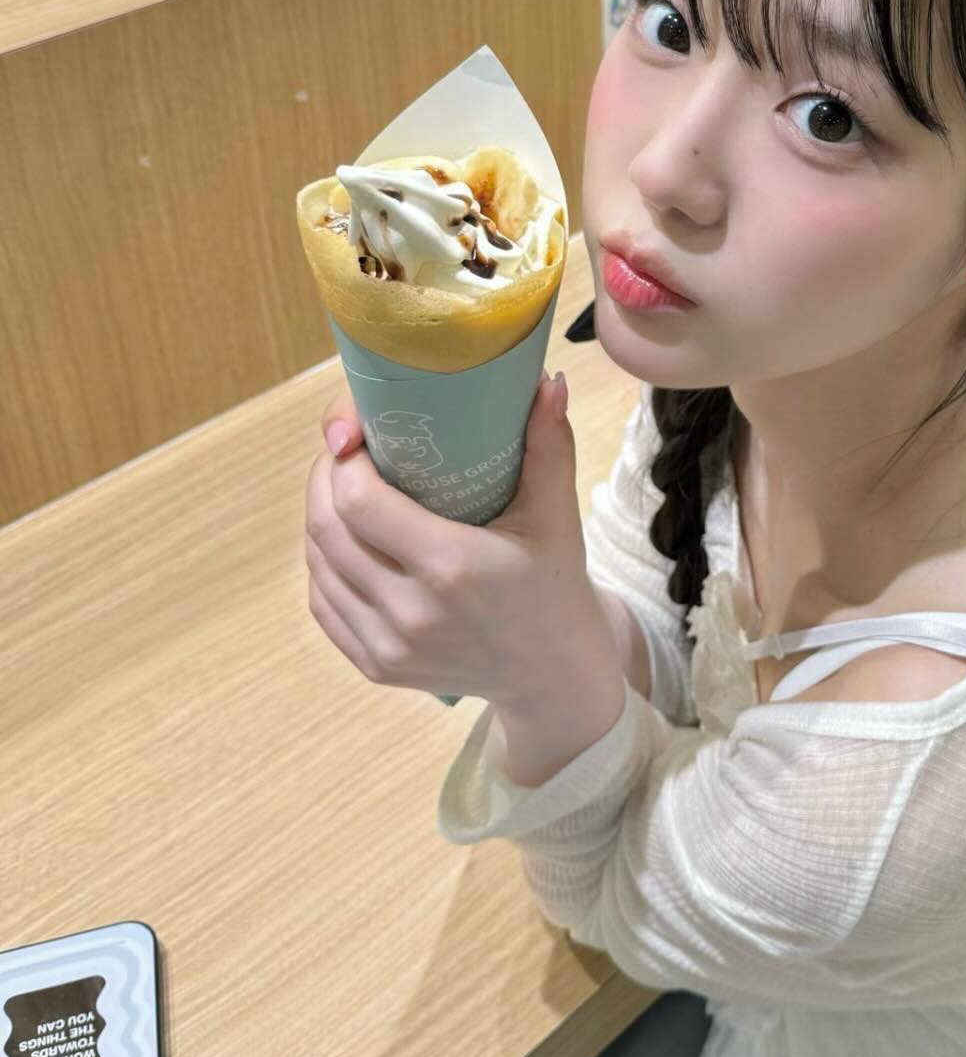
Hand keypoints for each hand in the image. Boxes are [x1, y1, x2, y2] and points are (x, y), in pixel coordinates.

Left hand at [305, 371, 606, 700]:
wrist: (553, 675)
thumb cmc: (553, 585)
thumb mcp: (556, 514)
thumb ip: (547, 444)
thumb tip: (545, 381)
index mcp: (451, 567)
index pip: (358, 503)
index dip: (345, 461)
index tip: (362, 435)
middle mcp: (409, 612)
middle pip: (326, 530)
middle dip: (325, 479)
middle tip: (347, 452)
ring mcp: (387, 645)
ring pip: (318, 565)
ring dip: (319, 518)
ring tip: (341, 487)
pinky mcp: (375, 666)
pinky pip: (323, 604)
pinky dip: (323, 564)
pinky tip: (344, 539)